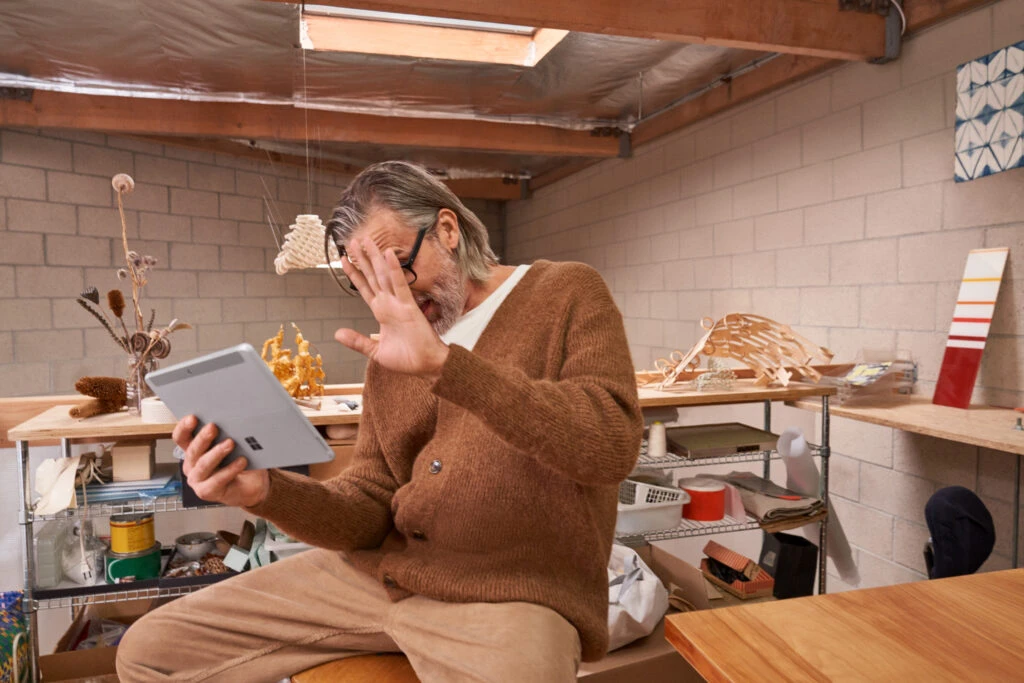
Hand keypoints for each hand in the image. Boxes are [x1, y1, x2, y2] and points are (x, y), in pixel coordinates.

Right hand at [173, 415, 268, 507]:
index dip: (184, 427)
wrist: (251, 486)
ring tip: (230, 443)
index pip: (181, 437)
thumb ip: (226, 434)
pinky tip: (242, 461)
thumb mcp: (231, 445)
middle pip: (192, 450)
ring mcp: (197, 480)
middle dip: (203, 438)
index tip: (193, 417)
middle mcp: (191, 465)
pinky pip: (217, 480)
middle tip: (213, 427)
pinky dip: (230, 469)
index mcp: (193, 450)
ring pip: (203, 465)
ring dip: (217, 452)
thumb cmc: (238, 461)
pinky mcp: (207, 492)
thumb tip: (231, 420)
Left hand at [335, 236, 448, 379]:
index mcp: (381, 312)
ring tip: (367, 240)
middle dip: (362, 259)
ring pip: (383, 275)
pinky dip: (394, 269)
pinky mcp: (409, 306)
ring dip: (375, 257)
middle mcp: (389, 304)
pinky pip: (400, 284)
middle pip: (372, 276)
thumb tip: (337, 333)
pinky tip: (388, 254)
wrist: (426, 365)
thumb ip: (357, 341)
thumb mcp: (376, 351)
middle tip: (353, 241)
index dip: (354, 273)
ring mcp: (398, 303)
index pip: (364, 288)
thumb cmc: (407, 359)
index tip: (344, 259)